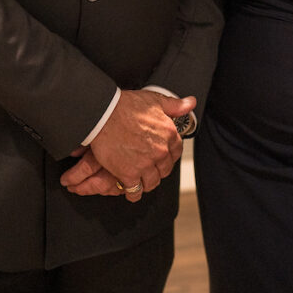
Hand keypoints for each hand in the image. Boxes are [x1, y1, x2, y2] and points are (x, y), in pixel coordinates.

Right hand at [60, 90, 195, 201]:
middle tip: (148, 167)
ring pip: (152, 182)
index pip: (176, 153)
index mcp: (168, 134)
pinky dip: (133, 192)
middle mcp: (160, 151)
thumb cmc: (125, 105)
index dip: (168, 155)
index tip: (162, 156)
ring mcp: (145, 164)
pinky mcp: (129, 174)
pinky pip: (135, 191)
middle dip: (157, 169)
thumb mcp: (155, 100)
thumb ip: (174, 105)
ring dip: (146, 182)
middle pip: (164, 170)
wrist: (103, 114)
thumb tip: (190, 103)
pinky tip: (130, 189)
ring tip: (139, 179)